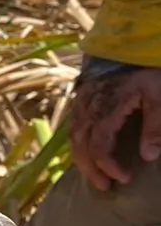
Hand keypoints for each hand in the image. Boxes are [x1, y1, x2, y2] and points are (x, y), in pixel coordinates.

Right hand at [68, 63, 160, 190]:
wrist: (130, 39)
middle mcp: (88, 108)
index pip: (99, 147)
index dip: (108, 166)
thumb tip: (148, 156)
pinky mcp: (82, 97)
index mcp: (106, 109)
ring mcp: (81, 102)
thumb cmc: (146, 67)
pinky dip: (79, 143)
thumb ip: (154, 126)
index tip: (124, 179)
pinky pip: (74, 125)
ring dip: (82, 158)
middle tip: (105, 186)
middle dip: (91, 169)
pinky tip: (89, 149)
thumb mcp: (158, 95)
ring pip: (73, 137)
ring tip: (95, 173)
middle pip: (80, 146)